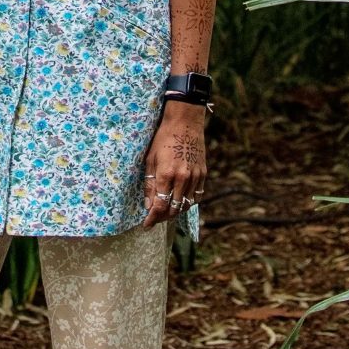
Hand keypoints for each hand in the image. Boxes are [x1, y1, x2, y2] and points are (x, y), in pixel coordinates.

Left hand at [141, 101, 207, 228]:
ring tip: (167, 212)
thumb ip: (149, 184)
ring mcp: (195, 177)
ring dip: (176, 211)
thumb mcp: (150, 159)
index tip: (146, 225)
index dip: (152, 219)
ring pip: (187, 205)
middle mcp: (182, 179)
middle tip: (155, 219)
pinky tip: (182, 202)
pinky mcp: (203, 174)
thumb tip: (148, 205)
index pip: (159, 206)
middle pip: (174, 209)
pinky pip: (197, 196)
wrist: (185, 122)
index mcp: (166, 174)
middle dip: (163, 217)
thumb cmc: (163, 139)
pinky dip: (189, 203)